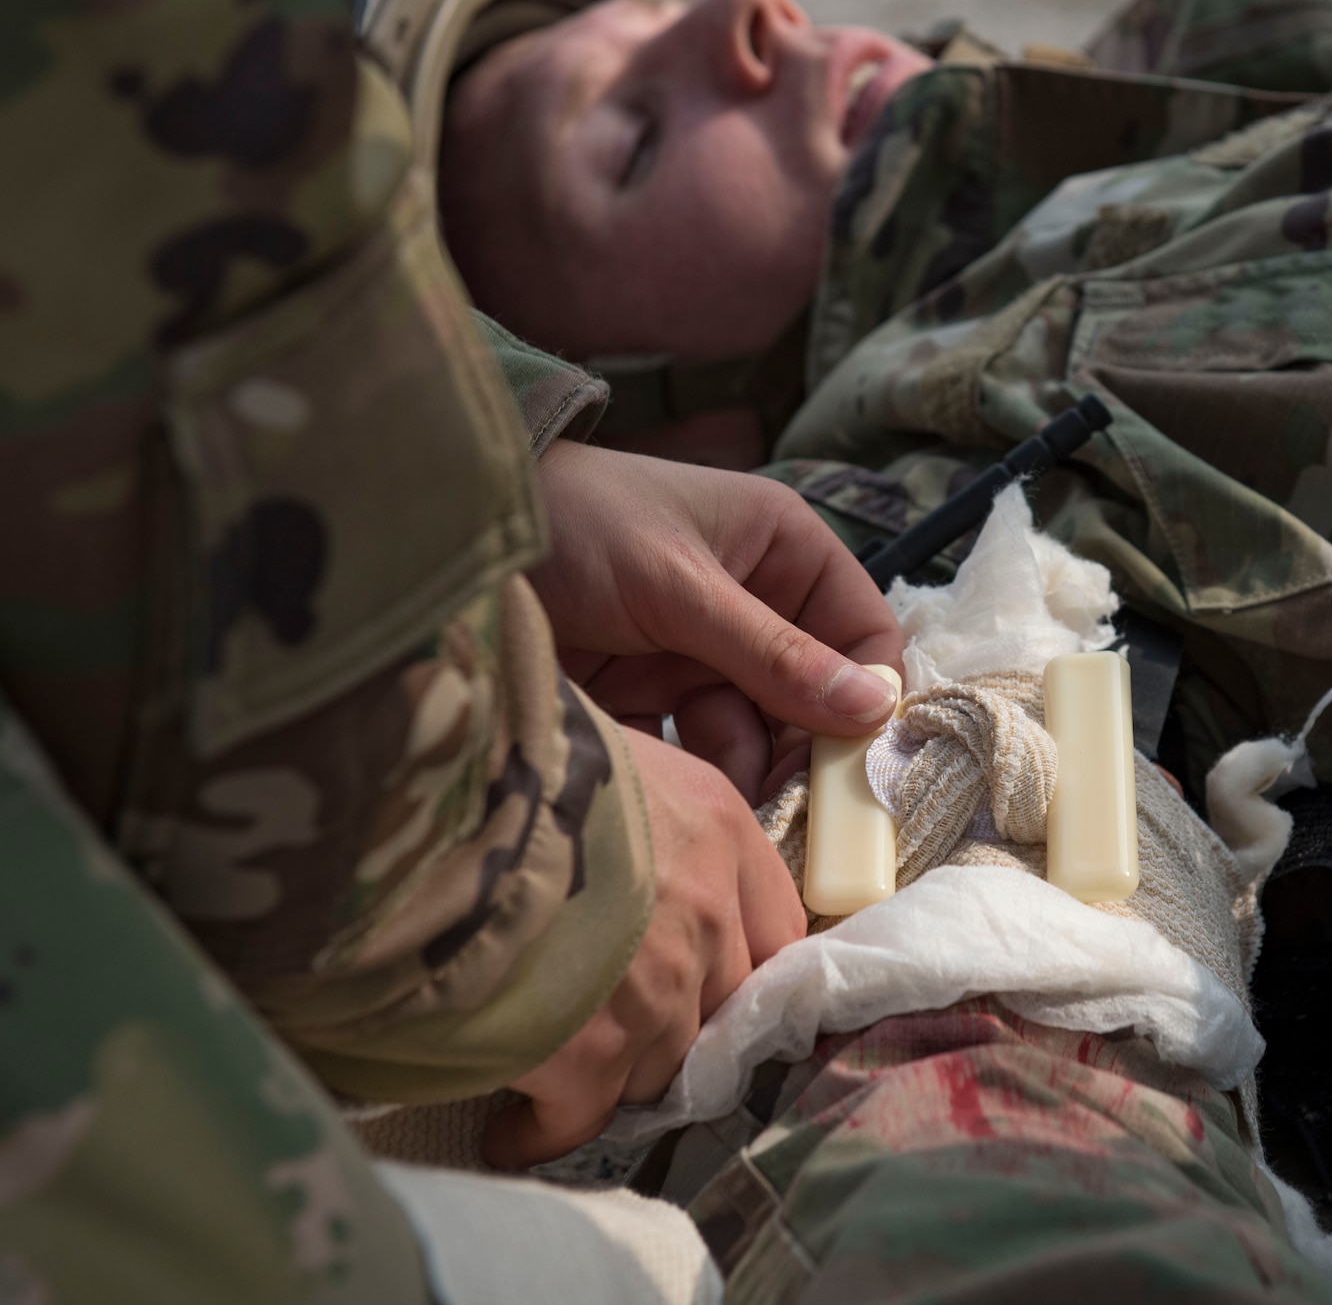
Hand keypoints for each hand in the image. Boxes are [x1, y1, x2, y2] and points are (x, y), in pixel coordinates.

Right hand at [483, 727, 805, 1168]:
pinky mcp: (589, 1051)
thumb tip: (611, 849)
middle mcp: (704, 911)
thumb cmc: (499, 754)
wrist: (427, 798)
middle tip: (615, 1029)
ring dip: (612, 1075)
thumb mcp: (599, 749)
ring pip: (658, 1066)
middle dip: (672, 1025)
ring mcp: (656, 989)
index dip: (735, 964)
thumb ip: (635, 812)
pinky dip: (547, 1132)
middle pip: (717, 1007)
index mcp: (716, 826)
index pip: (774, 928)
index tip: (704, 983)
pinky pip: (582, 1118)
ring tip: (559, 1076)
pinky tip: (513, 1129)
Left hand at [532, 441, 903, 798]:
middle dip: (805, 753)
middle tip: (796, 816)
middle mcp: (754, 602)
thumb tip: (871, 709)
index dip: (867, 697)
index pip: (861, 632)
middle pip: (813, 696)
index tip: (855, 767)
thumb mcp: (677, 587)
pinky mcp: (650, 693)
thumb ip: (771, 654)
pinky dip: (696, 779)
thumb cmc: (575, 525)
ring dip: (748, 774)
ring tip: (732, 818)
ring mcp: (701, 650)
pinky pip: (697, 749)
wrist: (449, 535)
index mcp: (783, 550)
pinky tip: (687, 806)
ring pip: (757, 732)